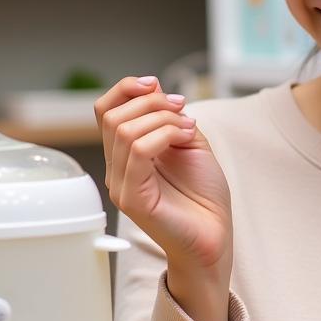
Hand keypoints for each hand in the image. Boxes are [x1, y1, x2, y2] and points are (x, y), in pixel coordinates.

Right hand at [95, 76, 232, 309]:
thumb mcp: (188, 143)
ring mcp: (121, 184)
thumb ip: (170, 117)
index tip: (156, 84)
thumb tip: (154, 86)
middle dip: (151, 102)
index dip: (126, 88)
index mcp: (125, 155)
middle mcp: (117, 169)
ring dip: (163, 117)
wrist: (214, 236)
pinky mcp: (132, 198)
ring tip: (188, 127)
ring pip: (124, 130)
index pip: (105, 110)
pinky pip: (139, 151)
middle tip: (181, 108)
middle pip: (112, 115)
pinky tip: (186, 137)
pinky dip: (166, 133)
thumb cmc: (203, 197)